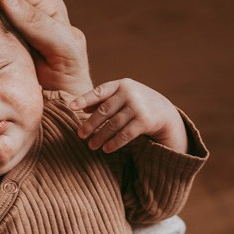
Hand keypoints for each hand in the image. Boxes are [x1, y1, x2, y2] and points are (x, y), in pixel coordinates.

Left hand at [70, 79, 187, 152]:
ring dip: (100, 137)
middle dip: (91, 124)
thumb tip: (80, 107)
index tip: (71, 107)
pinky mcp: (144, 121)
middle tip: (80, 135)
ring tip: (91, 145)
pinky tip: (106, 149)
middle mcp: (129, 93)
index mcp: (120, 85)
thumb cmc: (134, 102)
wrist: (162, 110)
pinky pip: (125, 135)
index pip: (99, 92)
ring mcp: (138, 107)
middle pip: (104, 111)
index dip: (84, 99)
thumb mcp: (120, 96)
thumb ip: (102, 100)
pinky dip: (114, 143)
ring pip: (113, 124)